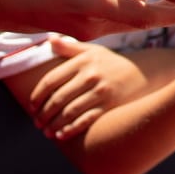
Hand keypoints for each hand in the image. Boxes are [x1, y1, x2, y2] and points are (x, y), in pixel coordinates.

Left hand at [27, 38, 150, 140]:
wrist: (143, 73)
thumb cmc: (112, 63)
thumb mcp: (93, 51)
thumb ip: (70, 47)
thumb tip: (49, 39)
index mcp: (83, 61)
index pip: (51, 80)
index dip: (37, 95)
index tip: (31, 106)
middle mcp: (91, 74)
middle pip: (58, 98)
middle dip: (43, 114)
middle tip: (37, 123)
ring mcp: (101, 90)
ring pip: (69, 112)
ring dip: (54, 124)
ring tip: (46, 131)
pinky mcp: (110, 105)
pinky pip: (85, 120)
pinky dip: (71, 129)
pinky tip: (61, 135)